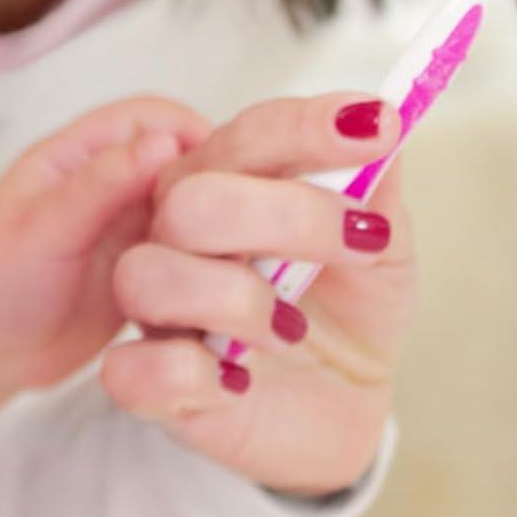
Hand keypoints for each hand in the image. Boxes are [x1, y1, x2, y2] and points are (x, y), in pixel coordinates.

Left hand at [0, 97, 210, 400]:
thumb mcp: (44, 227)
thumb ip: (101, 184)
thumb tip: (165, 143)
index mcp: (81, 152)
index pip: (152, 117)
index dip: (193, 132)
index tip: (227, 171)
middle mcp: (111, 182)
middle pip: (182, 158)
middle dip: (214, 182)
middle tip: (237, 222)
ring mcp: (130, 224)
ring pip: (193, 205)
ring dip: (215, 225)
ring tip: (230, 257)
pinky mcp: (145, 265)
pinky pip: (190, 249)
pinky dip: (208, 260)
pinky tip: (218, 284)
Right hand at [102, 93, 413, 496]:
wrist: (346, 399)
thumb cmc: (349, 306)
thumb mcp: (382, 241)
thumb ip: (375, 180)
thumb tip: (376, 116)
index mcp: (222, 182)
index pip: (245, 135)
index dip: (305, 129)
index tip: (376, 127)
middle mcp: (175, 235)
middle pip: (191, 201)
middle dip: (288, 216)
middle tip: (364, 240)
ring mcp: (157, 311)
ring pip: (150, 277)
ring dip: (239, 299)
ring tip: (294, 326)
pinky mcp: (151, 387)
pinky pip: (134, 372)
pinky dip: (192, 374)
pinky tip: (240, 380)